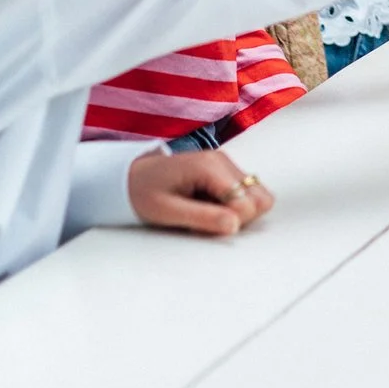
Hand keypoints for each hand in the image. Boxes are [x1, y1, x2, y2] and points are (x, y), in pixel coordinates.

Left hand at [126, 150, 274, 237]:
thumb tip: (235, 226)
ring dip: (239, 212)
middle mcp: (223, 161)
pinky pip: (246, 194)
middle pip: (261, 199)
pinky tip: (208, 206)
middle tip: (206, 219)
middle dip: (240, 217)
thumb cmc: (142, 192)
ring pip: (258, 197)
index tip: (202, 224)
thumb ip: (202, 218)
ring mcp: (226, 165)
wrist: (128, 177)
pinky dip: (233, 206)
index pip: (247, 202)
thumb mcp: (166, 211)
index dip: (231, 222)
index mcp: (210, 167)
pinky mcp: (225, 171)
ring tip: (207, 213)